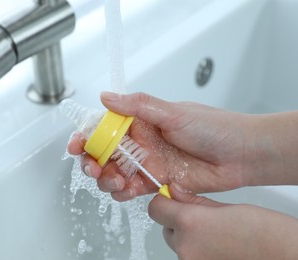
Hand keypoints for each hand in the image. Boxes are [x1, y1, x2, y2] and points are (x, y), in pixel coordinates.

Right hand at [68, 92, 256, 200]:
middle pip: (103, 153)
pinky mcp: (156, 182)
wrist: (240, 154)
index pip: (104, 127)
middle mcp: (140, 142)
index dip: (86, 136)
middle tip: (95, 166)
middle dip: (92, 161)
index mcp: (140, 121)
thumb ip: (138, 105)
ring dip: (107, 179)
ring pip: (113, 174)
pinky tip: (129, 190)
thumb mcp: (173, 112)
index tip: (77, 145)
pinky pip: (131, 190)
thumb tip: (106, 97)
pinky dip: (124, 192)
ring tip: (117, 180)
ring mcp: (147, 163)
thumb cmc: (213, 127)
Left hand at [149, 183, 297, 259]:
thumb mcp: (226, 206)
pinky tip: (217, 245)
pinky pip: (189, 256)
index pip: (155, 208)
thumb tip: (174, 191)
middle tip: (200, 217)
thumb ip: (193, 200)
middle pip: (165, 229)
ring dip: (188, 237)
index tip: (172, 198)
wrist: (284, 256)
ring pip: (177, 244)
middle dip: (177, 220)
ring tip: (214, 233)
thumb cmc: (264, 231)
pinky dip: (197, 249)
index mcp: (189, 223)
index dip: (164, 201)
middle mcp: (185, 246)